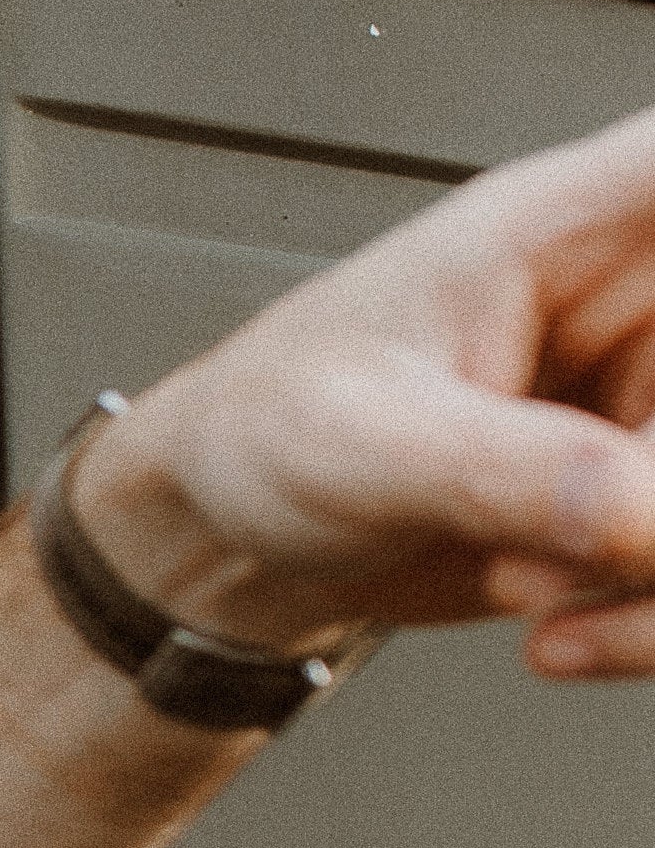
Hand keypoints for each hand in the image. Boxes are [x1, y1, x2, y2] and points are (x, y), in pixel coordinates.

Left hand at [70, 102, 654, 676]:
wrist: (234, 543)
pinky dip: (651, 622)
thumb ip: (509, 469)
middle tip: (610, 531)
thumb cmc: (264, 429)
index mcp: (570, 223)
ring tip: (535, 580)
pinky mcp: (654, 495)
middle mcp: (639, 300)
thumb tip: (645, 510)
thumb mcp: (367, 443)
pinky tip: (562, 624)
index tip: (653, 361)